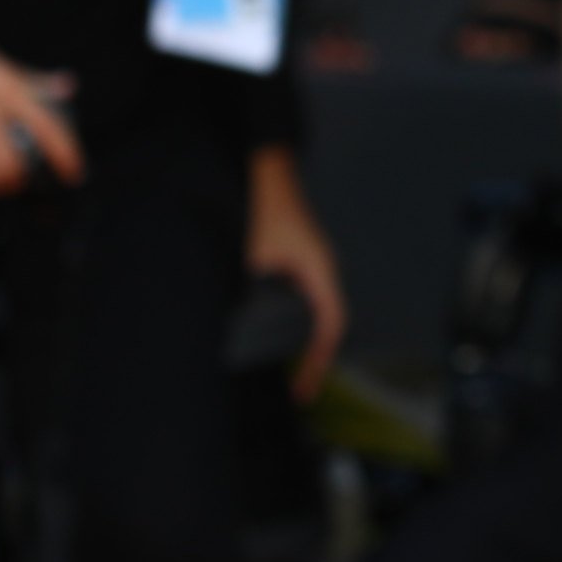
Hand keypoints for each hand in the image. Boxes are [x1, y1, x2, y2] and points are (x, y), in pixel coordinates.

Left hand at [245, 147, 347, 398]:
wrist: (265, 170)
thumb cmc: (263, 205)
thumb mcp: (251, 253)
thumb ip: (246, 289)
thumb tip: (231, 328)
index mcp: (318, 270)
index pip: (331, 324)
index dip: (319, 360)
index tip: (304, 387)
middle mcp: (322, 269)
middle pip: (329, 324)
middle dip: (315, 360)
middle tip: (300, 391)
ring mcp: (313, 266)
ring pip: (318, 313)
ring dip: (307, 343)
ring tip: (295, 373)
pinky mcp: (299, 263)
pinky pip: (307, 301)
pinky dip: (299, 325)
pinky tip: (283, 338)